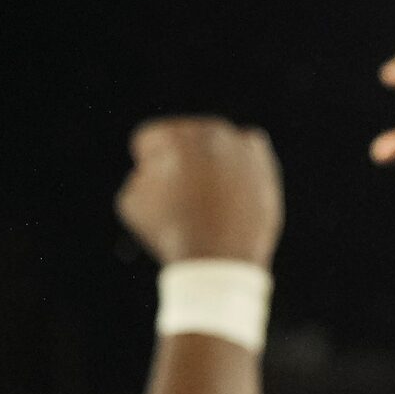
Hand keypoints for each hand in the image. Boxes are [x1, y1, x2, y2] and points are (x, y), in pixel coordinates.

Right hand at [115, 118, 282, 268]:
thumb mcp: (133, 203)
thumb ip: (141, 172)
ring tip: (207, 199)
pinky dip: (236, 166)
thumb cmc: (172, 234)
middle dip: (179, 161)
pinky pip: (244, 152)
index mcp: (171, 137)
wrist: (218, 261)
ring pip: (212, 144)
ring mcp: (237, 143)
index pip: (149, 140)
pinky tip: (229, 192)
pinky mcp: (261, 159)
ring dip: (207, 162)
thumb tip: (158, 165)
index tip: (157, 194)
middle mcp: (206, 131)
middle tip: (183, 198)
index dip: (147, 168)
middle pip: (182, 138)